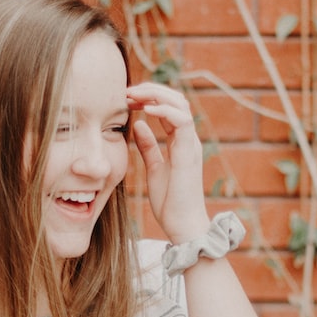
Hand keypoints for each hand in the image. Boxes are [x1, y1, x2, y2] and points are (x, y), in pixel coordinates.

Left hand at [127, 82, 210, 242]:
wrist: (182, 225)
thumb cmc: (170, 202)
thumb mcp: (154, 168)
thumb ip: (148, 146)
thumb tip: (137, 124)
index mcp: (180, 142)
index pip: (168, 108)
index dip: (148, 98)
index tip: (126, 98)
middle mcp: (188, 139)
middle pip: (176, 100)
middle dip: (151, 91)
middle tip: (127, 91)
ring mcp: (190, 145)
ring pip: (180, 105)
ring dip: (156, 95)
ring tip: (134, 95)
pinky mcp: (188, 153)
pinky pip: (181, 122)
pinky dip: (164, 111)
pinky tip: (146, 110)